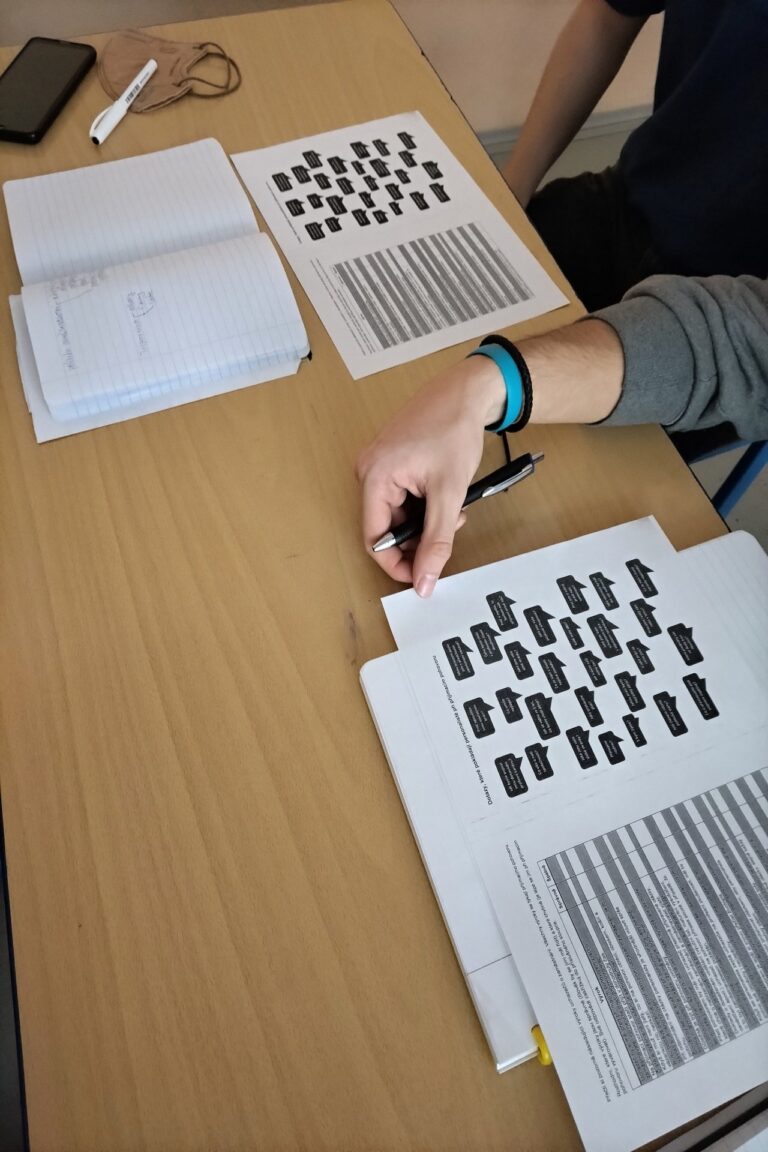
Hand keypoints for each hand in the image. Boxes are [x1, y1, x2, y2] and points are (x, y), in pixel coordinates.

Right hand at [357, 356, 504, 596]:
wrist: (467, 390)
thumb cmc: (454, 429)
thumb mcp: (449, 493)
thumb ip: (436, 541)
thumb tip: (424, 581)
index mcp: (374, 476)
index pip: (374, 538)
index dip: (397, 563)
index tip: (422, 577)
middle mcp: (369, 471)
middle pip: (386, 526)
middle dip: (419, 537)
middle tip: (450, 531)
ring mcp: (379, 465)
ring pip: (397, 513)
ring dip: (425, 520)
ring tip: (453, 507)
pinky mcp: (392, 461)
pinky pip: (402, 496)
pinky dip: (424, 504)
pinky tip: (444, 494)